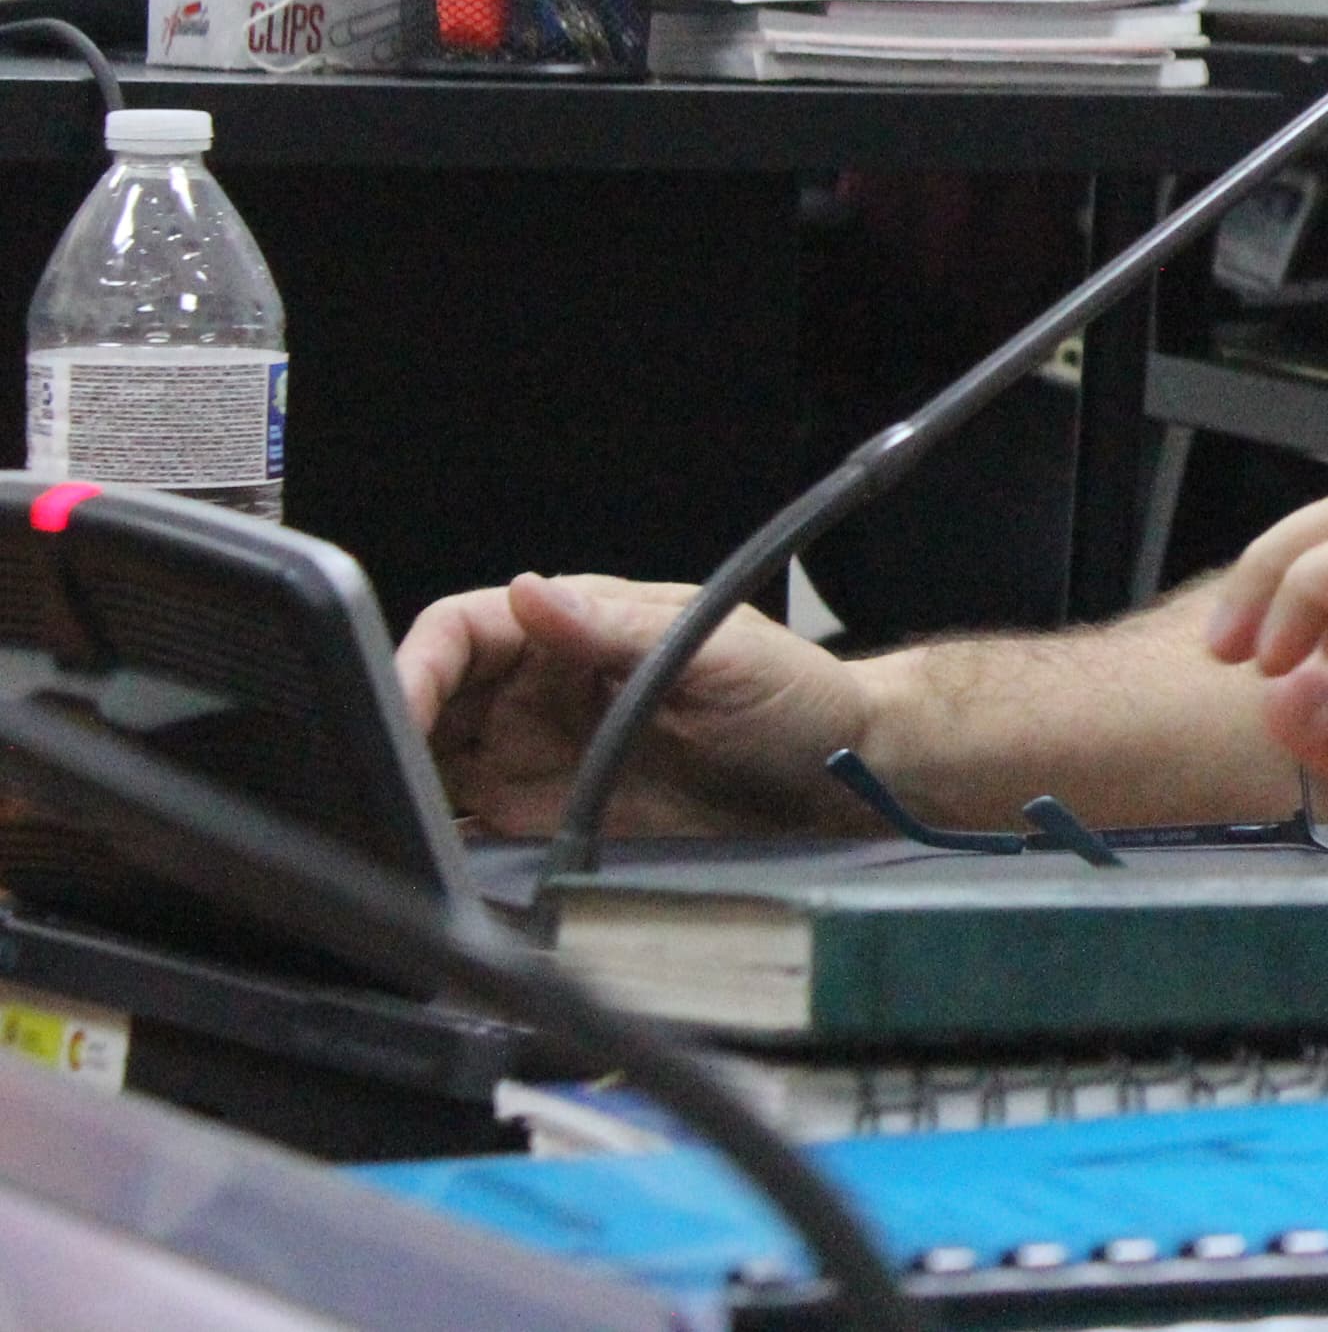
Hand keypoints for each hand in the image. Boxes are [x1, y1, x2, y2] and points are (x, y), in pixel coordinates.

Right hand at [395, 572, 870, 837]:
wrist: (833, 776)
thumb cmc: (792, 694)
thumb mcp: (721, 649)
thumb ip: (624, 629)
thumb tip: (532, 593)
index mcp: (575, 626)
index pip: (465, 627)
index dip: (418, 660)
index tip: (397, 702)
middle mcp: (539, 687)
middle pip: (431, 696)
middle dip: (390, 724)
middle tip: (372, 772)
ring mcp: (536, 754)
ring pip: (433, 761)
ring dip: (404, 783)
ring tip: (389, 818)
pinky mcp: (545, 816)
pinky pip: (468, 824)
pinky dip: (436, 837)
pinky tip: (423, 855)